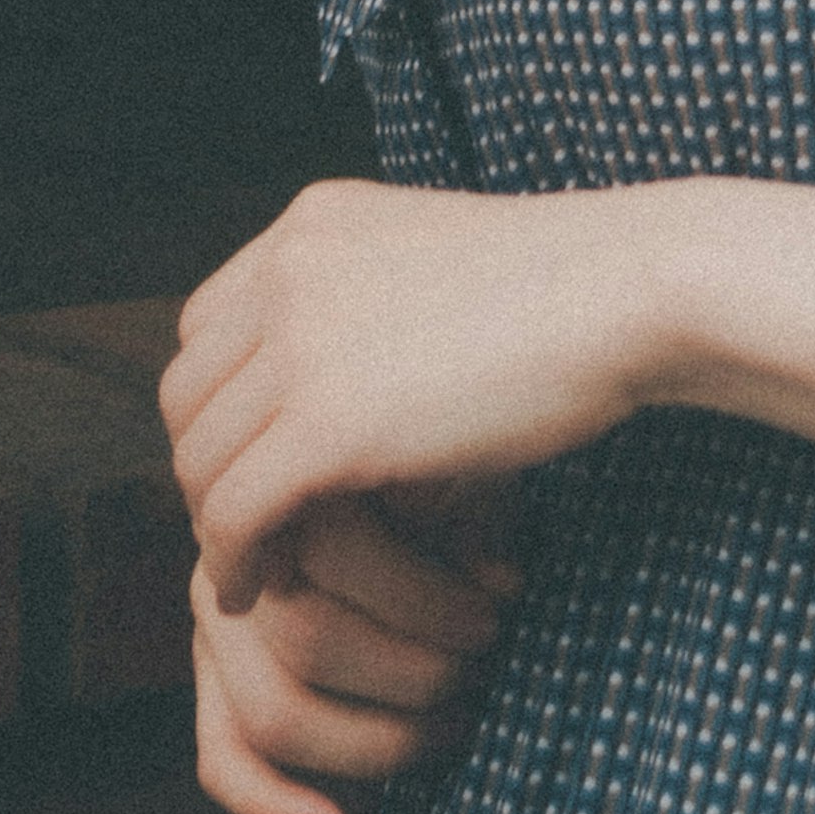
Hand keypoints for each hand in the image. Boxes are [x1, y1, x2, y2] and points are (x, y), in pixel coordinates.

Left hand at [165, 178, 655, 603]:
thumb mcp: (433, 273)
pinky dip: (234, 560)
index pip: (206, 326)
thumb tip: (320, 410)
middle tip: (245, 527)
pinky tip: (259, 589)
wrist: (627, 289)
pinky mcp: (327, 424)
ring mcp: (301, 342)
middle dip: (208, 466)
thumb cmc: (563, 293)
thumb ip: (365, 312)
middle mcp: (289, 268)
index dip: (218, 406)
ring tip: (252, 568)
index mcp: (313, 224)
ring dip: (217, 523)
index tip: (251, 462)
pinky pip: (236, 511)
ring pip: (200, 459)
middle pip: (187, 394)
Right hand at [188, 491, 517, 813]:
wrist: (362, 479)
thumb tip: (500, 586)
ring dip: (374, 742)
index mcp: (279, 487)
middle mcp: (236, 557)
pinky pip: (222, 762)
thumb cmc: (429, 478)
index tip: (496, 613)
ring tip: (454, 727)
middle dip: (414, 672)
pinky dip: (275, 810)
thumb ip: (469, 518)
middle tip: (482, 669)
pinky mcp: (212, 684)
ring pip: (273, 713)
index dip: (425, 597)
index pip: (335, 550)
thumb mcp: (451, 470)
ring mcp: (214, 625)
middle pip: (308, 641)